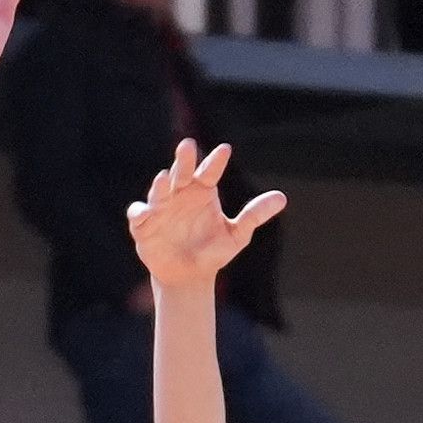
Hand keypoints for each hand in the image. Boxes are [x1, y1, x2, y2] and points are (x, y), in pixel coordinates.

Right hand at [128, 140, 279, 300]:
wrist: (189, 276)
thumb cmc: (213, 250)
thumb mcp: (237, 235)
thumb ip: (254, 215)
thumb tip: (282, 198)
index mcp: (202, 191)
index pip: (210, 172)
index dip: (216, 162)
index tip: (225, 151)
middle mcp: (181, 194)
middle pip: (182, 172)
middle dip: (184, 160)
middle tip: (188, 145)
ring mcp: (161, 208)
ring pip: (160, 191)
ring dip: (161, 185)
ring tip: (165, 177)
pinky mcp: (144, 226)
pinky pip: (140, 216)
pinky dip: (140, 212)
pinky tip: (144, 213)